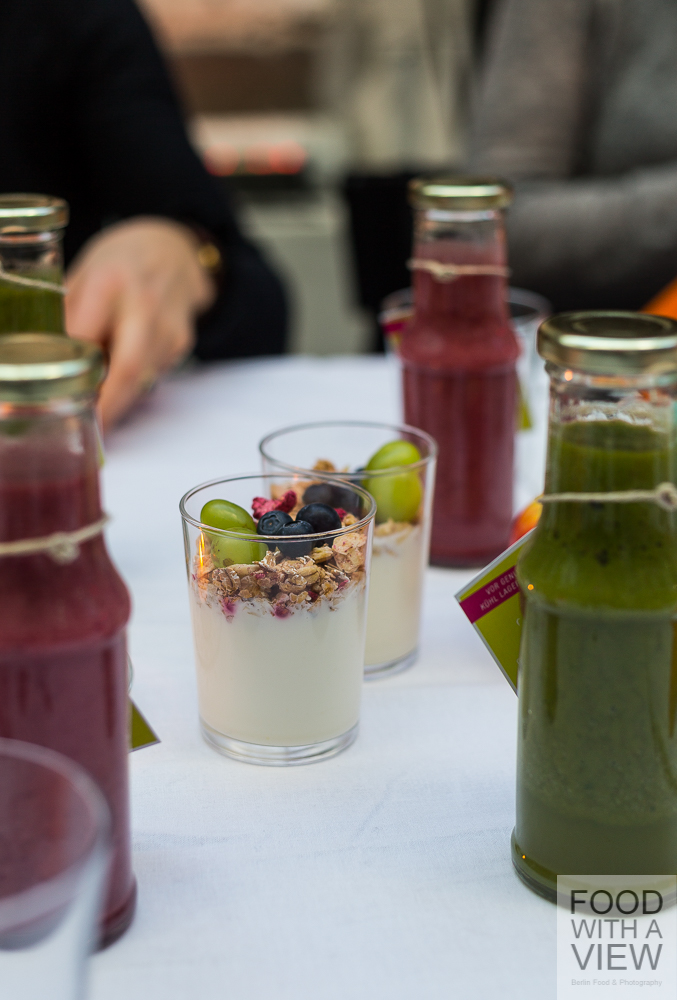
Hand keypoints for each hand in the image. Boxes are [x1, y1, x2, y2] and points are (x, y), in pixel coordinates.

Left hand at [65, 217, 215, 428]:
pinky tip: (123, 378)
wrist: (175, 251)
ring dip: (119, 399)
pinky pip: (153, 373)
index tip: (58, 401)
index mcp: (111, 281)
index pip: (86, 339)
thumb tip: (44, 357)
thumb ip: (68, 314)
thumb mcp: (84, 274)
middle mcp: (145, 304)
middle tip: (91, 429)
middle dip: (108, 406)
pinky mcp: (181, 342)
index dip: (72, 374)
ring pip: (142, 378)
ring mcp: (169, 326)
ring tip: (100, 409)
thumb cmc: (121, 263)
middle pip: (128, 368)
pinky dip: (134, 383)